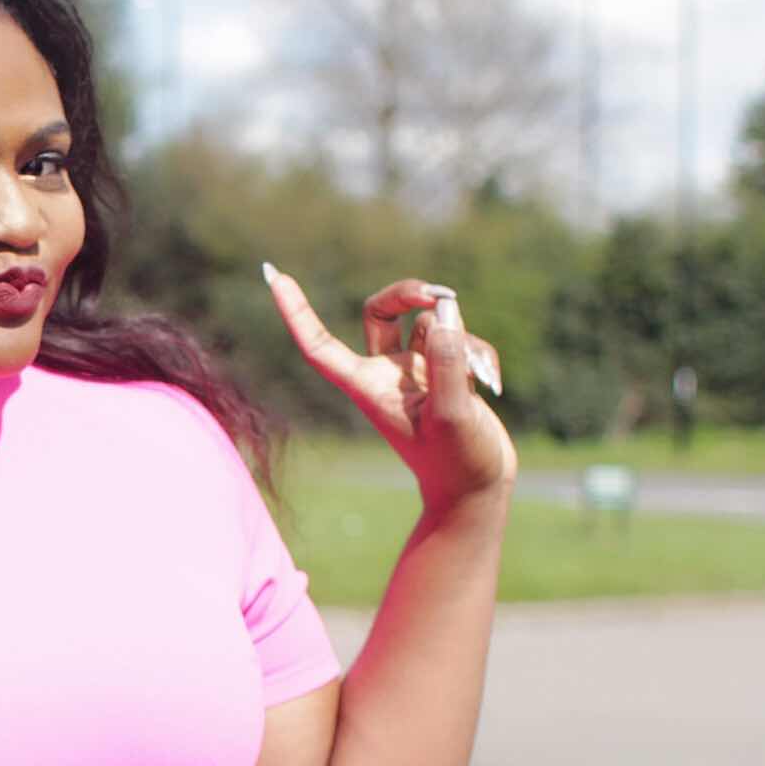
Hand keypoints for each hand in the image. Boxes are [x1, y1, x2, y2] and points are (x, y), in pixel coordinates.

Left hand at [261, 269, 516, 518]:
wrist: (478, 489)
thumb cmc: (457, 462)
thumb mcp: (452, 413)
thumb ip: (446, 362)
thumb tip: (443, 312)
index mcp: (367, 387)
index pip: (319, 345)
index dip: (297, 311)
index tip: (274, 276)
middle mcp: (385, 374)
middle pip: (381, 310)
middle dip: (409, 292)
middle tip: (440, 295)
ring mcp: (414, 371)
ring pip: (431, 322)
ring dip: (459, 334)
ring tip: (479, 374)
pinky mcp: (443, 372)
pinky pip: (458, 339)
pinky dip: (477, 352)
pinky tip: (490, 382)